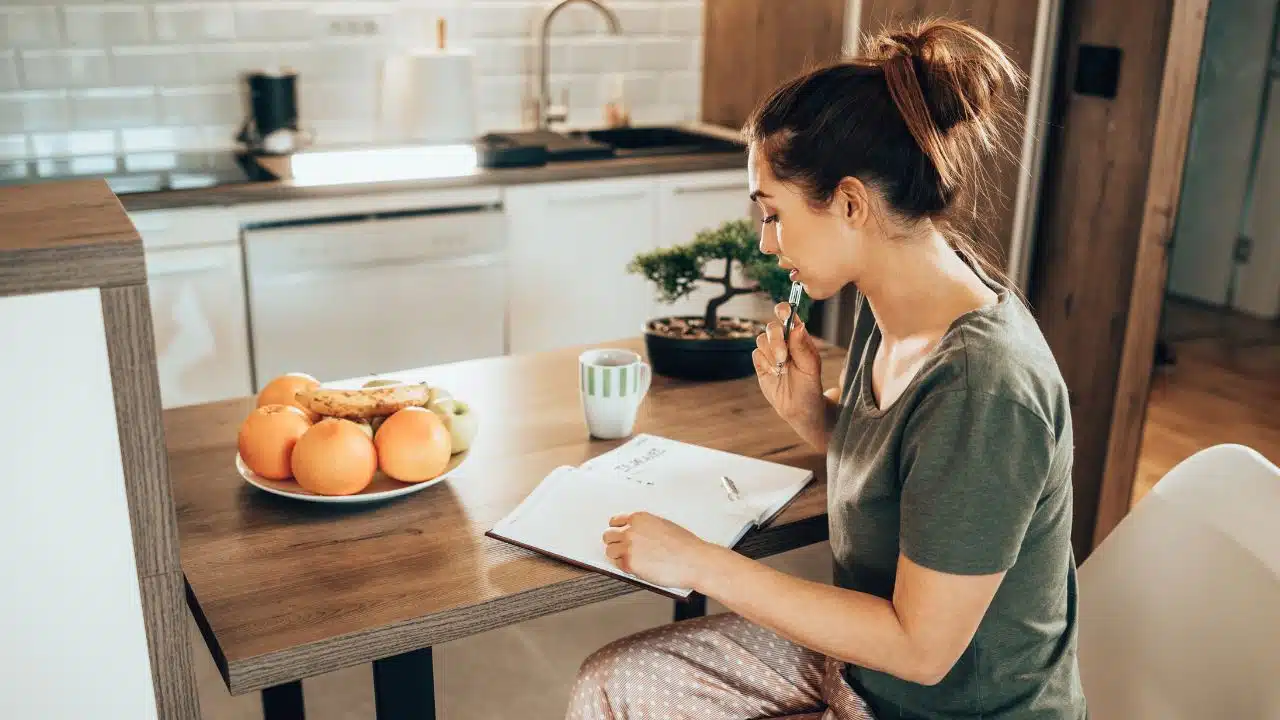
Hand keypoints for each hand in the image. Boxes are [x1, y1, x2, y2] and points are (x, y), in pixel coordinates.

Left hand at [603, 512, 715, 590]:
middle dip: (615, 542)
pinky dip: (626, 567)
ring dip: (618, 555)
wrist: (694, 560)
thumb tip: (637, 532)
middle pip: (608, 536)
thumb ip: (645, 527)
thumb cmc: (685, 545)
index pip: (615, 521)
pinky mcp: (629, 564)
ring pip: (610, 551)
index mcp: (639, 518)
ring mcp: (628, 547)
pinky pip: (618, 565)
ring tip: (632, 560)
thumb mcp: (663, 525)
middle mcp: (631, 530)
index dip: (617, 530)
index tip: (619, 535)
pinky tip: (639, 567)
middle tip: (623, 549)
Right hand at [753, 302, 823, 428]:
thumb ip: (803, 347)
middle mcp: (784, 341)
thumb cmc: (810, 387)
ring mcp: (771, 352)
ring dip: (771, 354)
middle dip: (776, 340)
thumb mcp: (811, 368)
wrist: (798, 409)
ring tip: (782, 369)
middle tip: (783, 357)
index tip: (783, 314)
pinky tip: (774, 373)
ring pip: (762, 340)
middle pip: (772, 327)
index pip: (789, 315)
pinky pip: (756, 354)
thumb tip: (798, 326)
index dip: (784, 310)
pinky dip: (764, 364)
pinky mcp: (761, 363)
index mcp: (799, 337)